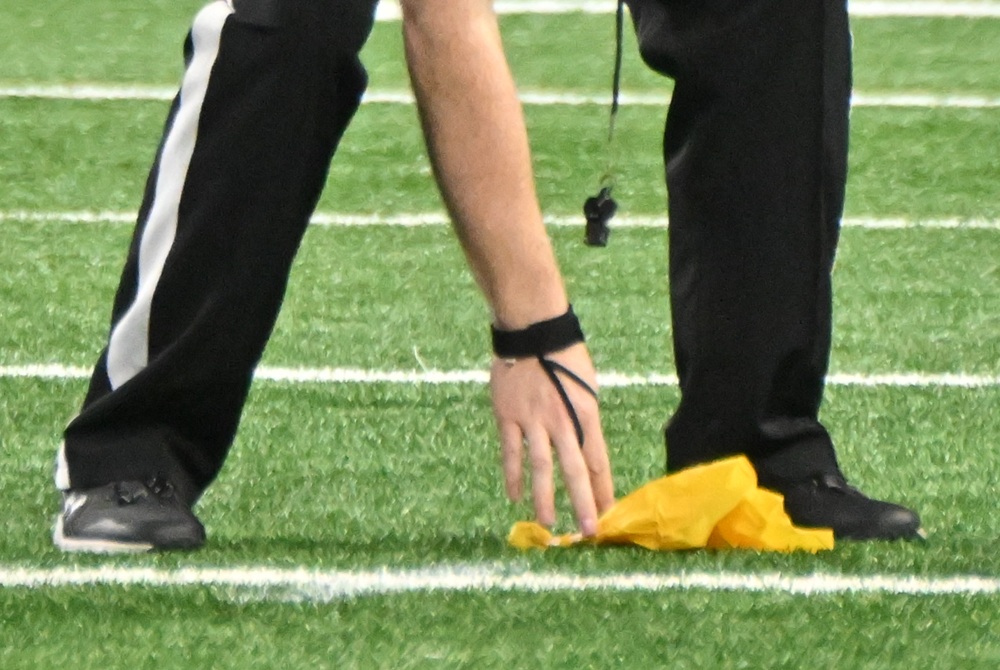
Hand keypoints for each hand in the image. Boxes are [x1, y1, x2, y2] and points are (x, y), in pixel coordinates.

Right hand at [490, 342, 614, 535]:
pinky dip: (512, 476)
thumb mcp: (586, 386)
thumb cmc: (564, 355)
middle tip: (588, 532)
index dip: (604, 488)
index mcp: (586, 413)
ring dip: (545, 498)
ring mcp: (533, 420)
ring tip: (549, 525)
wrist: (532, 330)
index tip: (609, 513)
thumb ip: (585, 419)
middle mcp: (562, 421)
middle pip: (575, 469)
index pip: (598, 459)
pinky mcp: (508, 417)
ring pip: (541, 467)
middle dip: (583, 503)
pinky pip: (511, 452)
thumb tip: (585, 449)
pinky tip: (515, 497)